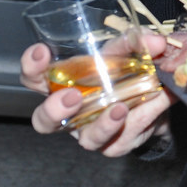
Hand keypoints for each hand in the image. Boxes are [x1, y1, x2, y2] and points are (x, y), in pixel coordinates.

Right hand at [20, 34, 176, 156]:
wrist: (152, 102)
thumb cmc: (124, 72)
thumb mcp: (126, 51)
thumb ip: (135, 43)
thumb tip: (155, 41)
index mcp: (63, 83)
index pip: (33, 77)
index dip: (32, 67)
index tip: (42, 52)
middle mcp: (70, 112)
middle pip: (44, 120)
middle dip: (55, 110)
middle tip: (72, 96)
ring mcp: (91, 132)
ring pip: (88, 138)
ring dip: (103, 124)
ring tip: (120, 108)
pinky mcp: (115, 145)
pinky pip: (124, 137)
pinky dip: (143, 117)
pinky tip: (154, 105)